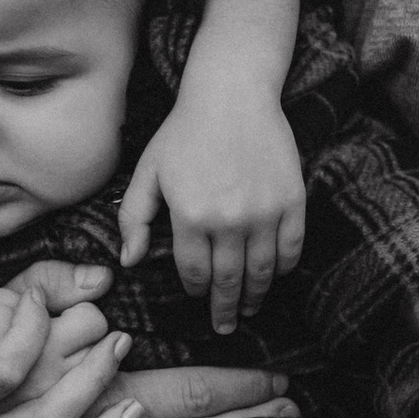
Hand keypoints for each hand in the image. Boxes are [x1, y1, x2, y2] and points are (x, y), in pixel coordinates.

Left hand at [117, 0, 307, 331]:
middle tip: (225, 325)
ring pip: (261, 271)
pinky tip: (275, 275)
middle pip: (228, 281)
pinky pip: (290, 248)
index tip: (197, 296)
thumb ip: (133, 218)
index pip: (194, 272)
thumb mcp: (148, 172)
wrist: (232, 93)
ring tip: (251, 308)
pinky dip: (283, 267)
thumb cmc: (184, 131)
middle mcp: (228, 220)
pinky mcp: (292, 201)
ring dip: (256, 295)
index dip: (195, 290)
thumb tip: (126, 262)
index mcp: (189, 216)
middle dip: (225, 309)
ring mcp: (263, 212)